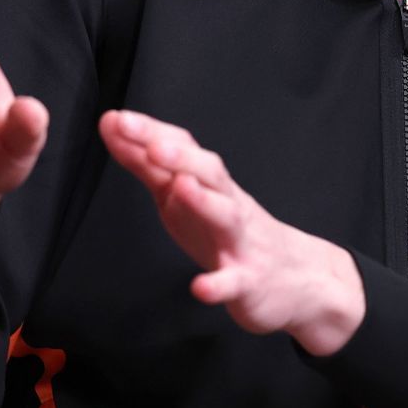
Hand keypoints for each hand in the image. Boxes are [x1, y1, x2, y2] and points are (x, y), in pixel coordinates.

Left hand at [100, 110, 364, 355]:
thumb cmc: (227, 229)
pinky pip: (234, 281)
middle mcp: (227, 203)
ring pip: (226, 215)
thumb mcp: (182, 194)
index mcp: (208, 182)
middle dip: (181, 156)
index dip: (151, 133)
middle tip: (152, 145)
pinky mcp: (249, 281)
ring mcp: (240, 240)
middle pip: (209, 172)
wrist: (296, 277)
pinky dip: (218, 285)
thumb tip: (111, 125)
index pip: (183, 147)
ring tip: (181, 188)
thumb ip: (146, 164)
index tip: (117, 120)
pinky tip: (200, 288)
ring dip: (204, 201)